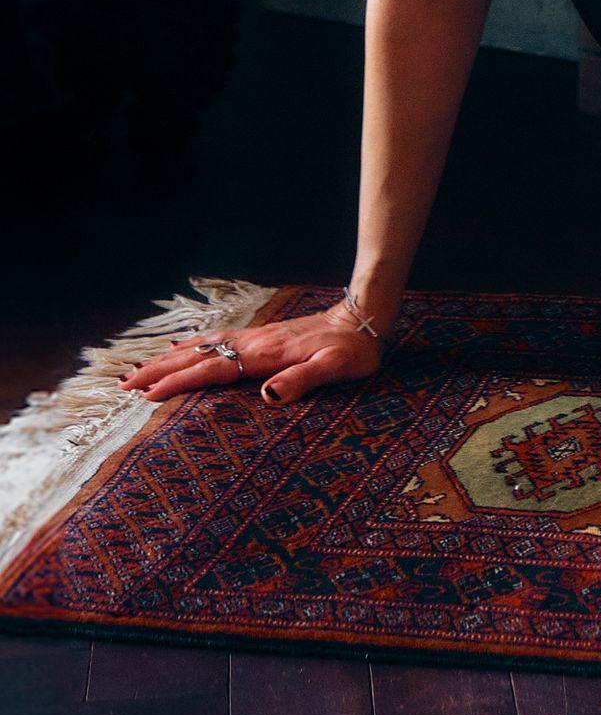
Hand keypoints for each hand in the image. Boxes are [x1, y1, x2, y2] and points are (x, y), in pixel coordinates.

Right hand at [120, 304, 382, 408]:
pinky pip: (216, 340)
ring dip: (168, 358)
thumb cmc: (353, 350)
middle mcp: (253, 343)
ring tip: (138, 369)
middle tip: (123, 385)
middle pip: (197, 356)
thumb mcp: (335, 369)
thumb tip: (266, 396)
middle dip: (159, 370)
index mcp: (265, 355)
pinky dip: (191, 345)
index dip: (178, 383)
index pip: (212, 371)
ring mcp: (255, 337)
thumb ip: (303, 381)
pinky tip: (181, 347)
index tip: (146, 396)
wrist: (365, 317)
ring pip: (202, 346)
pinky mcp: (261, 337)